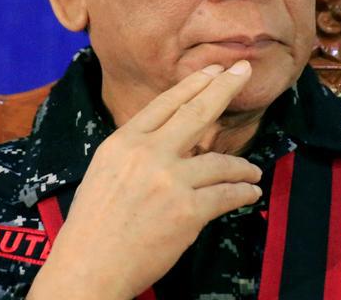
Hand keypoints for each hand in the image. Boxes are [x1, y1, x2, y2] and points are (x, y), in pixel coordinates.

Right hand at [27, 60, 261, 299]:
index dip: (194, 84)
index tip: (215, 70)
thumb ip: (137, 151)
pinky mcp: (188, 210)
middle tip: (245, 71)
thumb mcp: (105, 172)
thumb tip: (171, 140)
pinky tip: (250, 191)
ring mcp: (169, 181)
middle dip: (225, 88)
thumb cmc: (93, 226)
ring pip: (220, 162)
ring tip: (252, 171)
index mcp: (123, 142)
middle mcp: (147, 154)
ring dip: (242, 166)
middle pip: (197, 112)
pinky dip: (242, 192)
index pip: (165, 103)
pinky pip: (226, 194)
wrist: (88, 270)